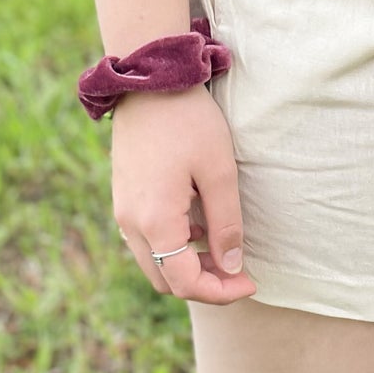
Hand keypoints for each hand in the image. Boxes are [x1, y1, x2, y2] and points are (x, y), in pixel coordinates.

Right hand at [111, 84, 257, 303]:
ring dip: (186, 266)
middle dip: (203, 284)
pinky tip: (199, 225)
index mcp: (155, 221)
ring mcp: (123, 211)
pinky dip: (173, 246)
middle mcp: (130, 224)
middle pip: (165, 280)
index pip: (185, 283)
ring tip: (223, 248)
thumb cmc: (189, 121)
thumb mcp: (219, 171)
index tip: (250, 282)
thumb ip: (226, 224)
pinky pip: (146, 239)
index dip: (220, 292)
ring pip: (153, 261)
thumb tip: (233, 267)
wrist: (149, 80)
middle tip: (238, 271)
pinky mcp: (124, 197)